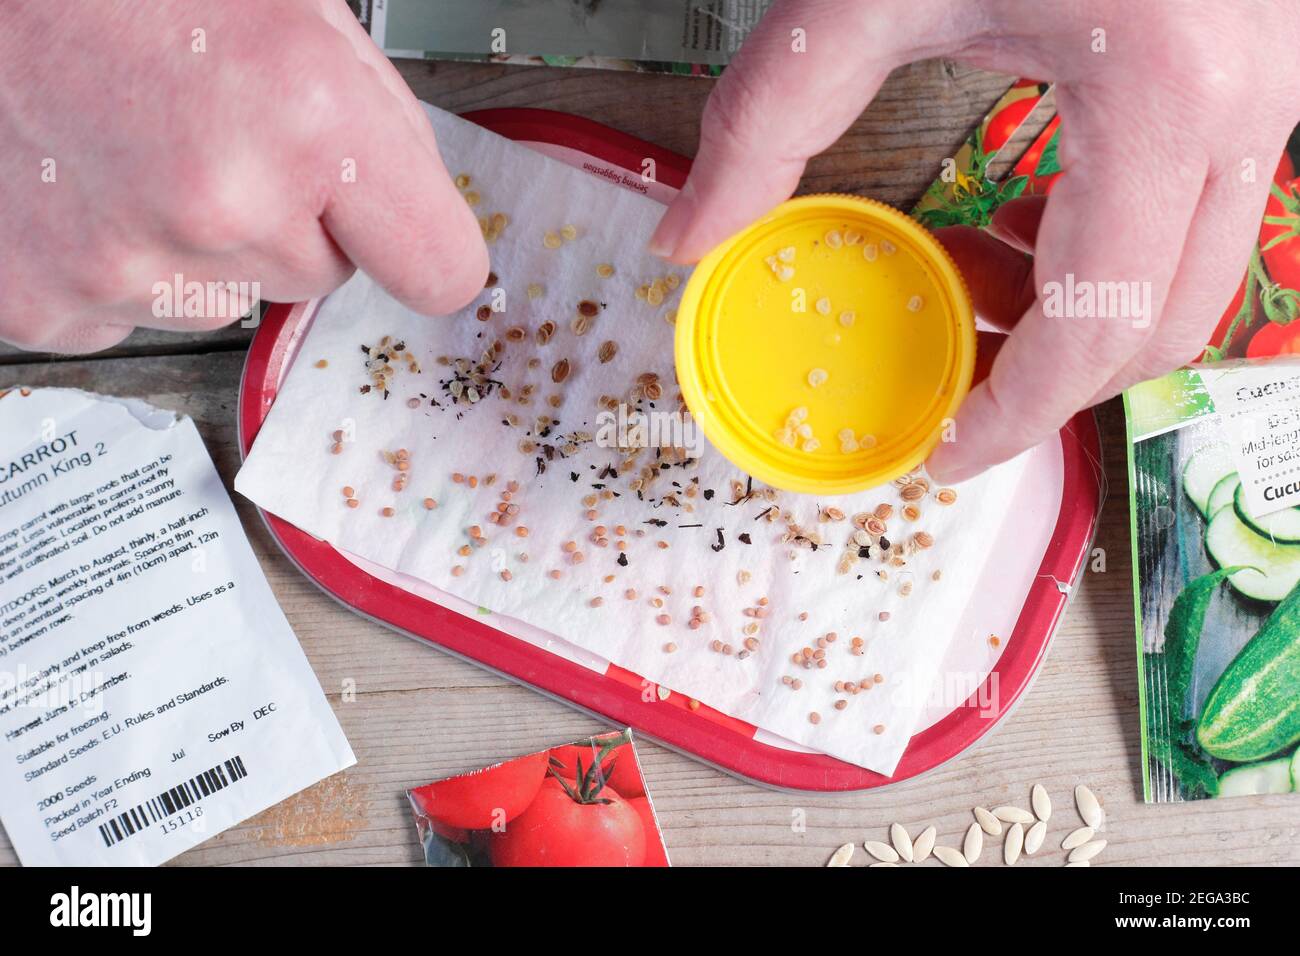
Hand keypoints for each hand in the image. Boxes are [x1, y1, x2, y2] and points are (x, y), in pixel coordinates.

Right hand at [0, 0, 486, 353]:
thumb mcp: (292, 9)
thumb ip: (374, 120)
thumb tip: (416, 205)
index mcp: (305, 118)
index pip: (439, 270)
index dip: (423, 248)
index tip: (409, 241)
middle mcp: (220, 205)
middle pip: (323, 278)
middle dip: (289, 217)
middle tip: (215, 132)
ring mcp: (125, 265)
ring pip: (229, 301)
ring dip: (202, 244)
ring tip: (139, 146)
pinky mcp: (46, 301)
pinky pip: (134, 314)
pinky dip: (121, 263)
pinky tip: (92, 186)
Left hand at [649, 0, 1299, 482]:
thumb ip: (762, 122)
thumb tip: (687, 237)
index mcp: (1165, 90)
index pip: (1099, 321)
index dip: (1018, 414)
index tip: (944, 451)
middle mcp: (1254, 97)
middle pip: (1167, 322)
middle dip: (1055, 382)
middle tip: (952, 387)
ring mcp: (1280, 81)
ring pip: (1195, 272)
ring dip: (1082, 316)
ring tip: (975, 298)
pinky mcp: (1265, 64)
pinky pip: (1198, 208)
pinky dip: (1110, 247)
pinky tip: (1030, 224)